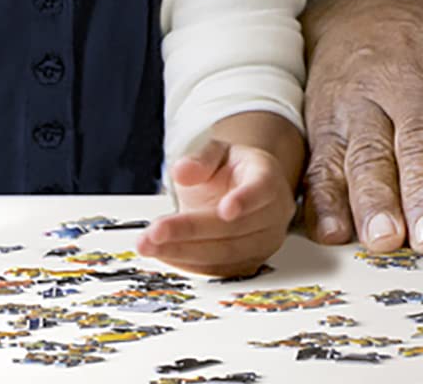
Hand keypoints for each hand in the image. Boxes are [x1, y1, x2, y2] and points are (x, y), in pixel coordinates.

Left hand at [139, 134, 296, 276]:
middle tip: (155, 231)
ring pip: (225, 254)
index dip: (245, 200)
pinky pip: (218, 269)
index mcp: (267, 178)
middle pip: (234, 229)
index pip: (261, 190)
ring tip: (149, 245)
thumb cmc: (230, 171)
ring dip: (183, 251)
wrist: (241, 191)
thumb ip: (200, 159)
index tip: (225, 210)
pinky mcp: (249, 263)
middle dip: (191, 231)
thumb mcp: (216, 153)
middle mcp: (273, 214)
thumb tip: (182, 171)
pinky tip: (163, 253)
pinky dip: (187, 263)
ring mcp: (264, 242)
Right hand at [300, 0, 422, 253]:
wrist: (358, 15)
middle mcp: (410, 78)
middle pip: (421, 140)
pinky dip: (324, 201)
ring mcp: (360, 98)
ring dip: (375, 200)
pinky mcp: (321, 120)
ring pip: (367, 153)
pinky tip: (334, 231)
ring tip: (384, 238)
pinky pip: (321, 163)